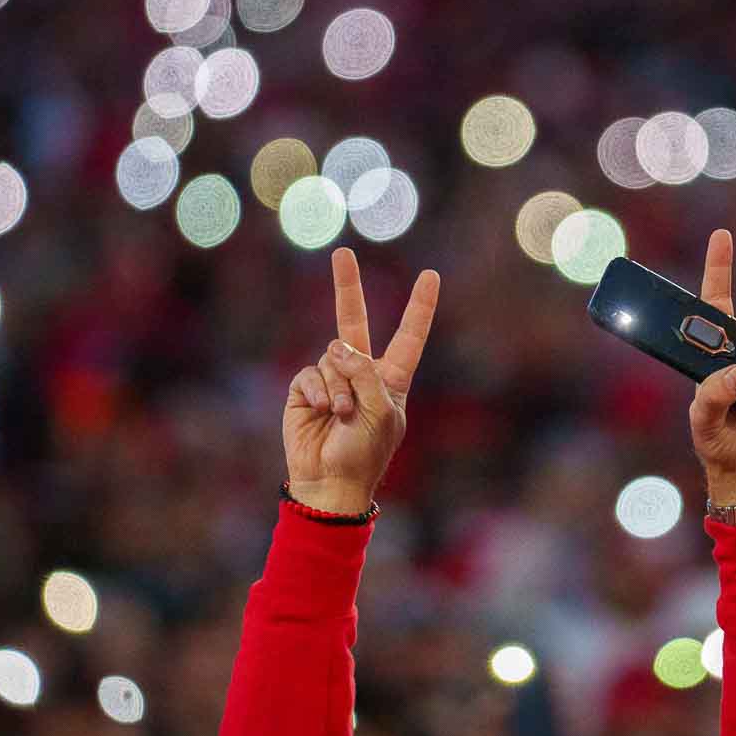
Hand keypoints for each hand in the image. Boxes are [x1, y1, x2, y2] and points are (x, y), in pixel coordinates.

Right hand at [284, 248, 440, 514]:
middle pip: (353, 321)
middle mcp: (362, 373)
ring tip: (339, 415)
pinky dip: (317, 391)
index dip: (419, 307)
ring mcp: (332, 379)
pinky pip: (310, 373)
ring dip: (337, 386)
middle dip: (346, 286)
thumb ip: (365, 374)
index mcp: (391, 379)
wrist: (329, 483)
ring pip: (332, 357)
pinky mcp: (305, 389)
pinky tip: (320, 412)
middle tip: (342, 253)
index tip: (431, 276)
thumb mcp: (380, 413)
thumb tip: (338, 347)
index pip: (409, 336)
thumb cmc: (364, 453)